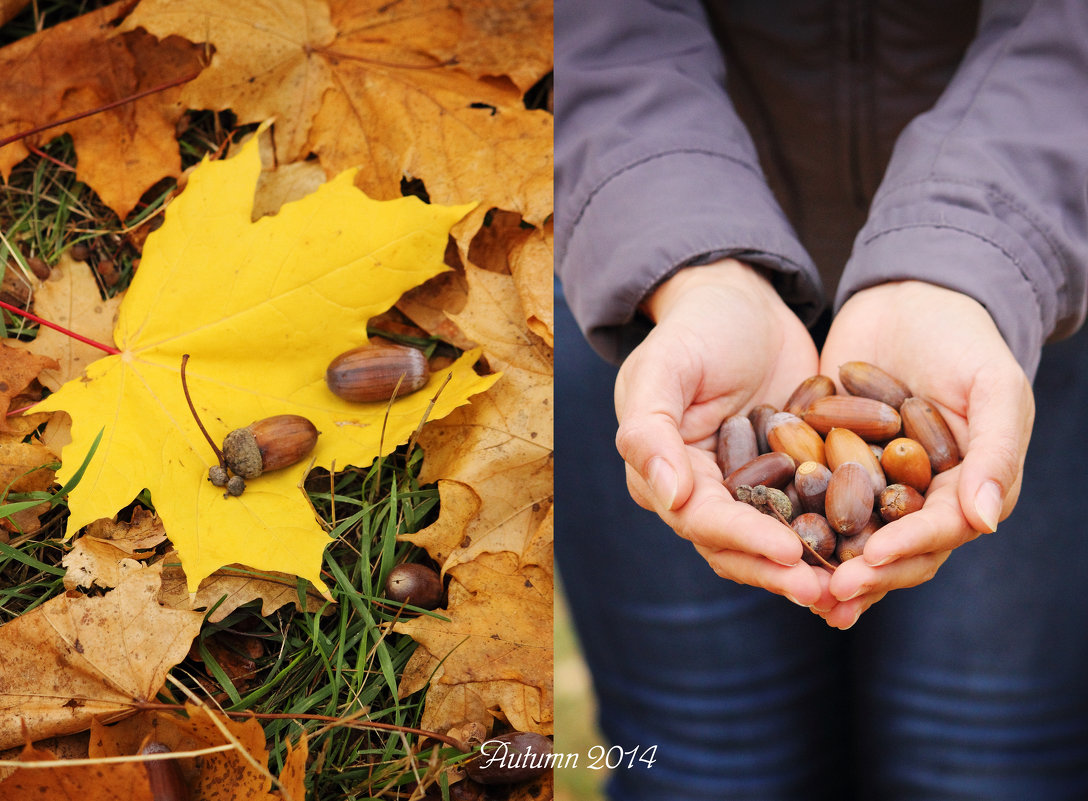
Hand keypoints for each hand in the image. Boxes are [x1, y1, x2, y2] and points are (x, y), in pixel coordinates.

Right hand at [614, 259, 832, 607]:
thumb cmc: (696, 327)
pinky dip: (837, 537)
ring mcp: (746, 490)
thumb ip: (651, 431)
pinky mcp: (787, 479)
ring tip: (856, 589)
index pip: (701, 520)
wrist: (739, 299)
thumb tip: (670, 499)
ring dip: (811, 569)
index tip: (790, 553)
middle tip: (831, 593)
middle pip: (737, 547)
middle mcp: (701, 492)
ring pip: (775, 543)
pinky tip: (876, 555)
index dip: (744, 540)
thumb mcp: (665, 367)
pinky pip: (810, 515)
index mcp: (664, 472)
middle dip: (781, 572)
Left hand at [816, 281, 1034, 627]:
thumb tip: (985, 522)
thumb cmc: (964, 340)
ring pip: (851, 539)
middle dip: (864, 574)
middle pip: (893, 550)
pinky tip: (766, 546)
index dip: (908, 548)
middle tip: (830, 592)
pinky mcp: (829, 466)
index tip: (873, 558)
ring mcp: (872, 486)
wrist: (908, 299)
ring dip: (828, 569)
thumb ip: (995, 451)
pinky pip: (811, 504)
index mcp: (964, 490)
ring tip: (799, 592)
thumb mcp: (992, 386)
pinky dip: (794, 526)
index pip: (939, 531)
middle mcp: (917, 499)